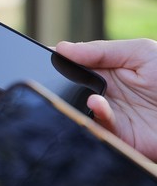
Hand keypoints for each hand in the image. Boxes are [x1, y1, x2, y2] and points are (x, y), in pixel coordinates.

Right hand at [56, 38, 156, 160]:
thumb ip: (100, 50)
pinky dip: (96, 117)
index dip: (59, 62)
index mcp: (107, 71)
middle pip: (70, 90)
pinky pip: (100, 129)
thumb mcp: (140, 52)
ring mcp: (113, 116)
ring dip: (76, 103)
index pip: (74, 67)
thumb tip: (62, 48)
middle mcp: (105, 94)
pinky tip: (97, 104)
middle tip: (51, 77)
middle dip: (60, 85)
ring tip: (86, 95)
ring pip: (81, 111)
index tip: (45, 56)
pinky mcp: (121, 137)